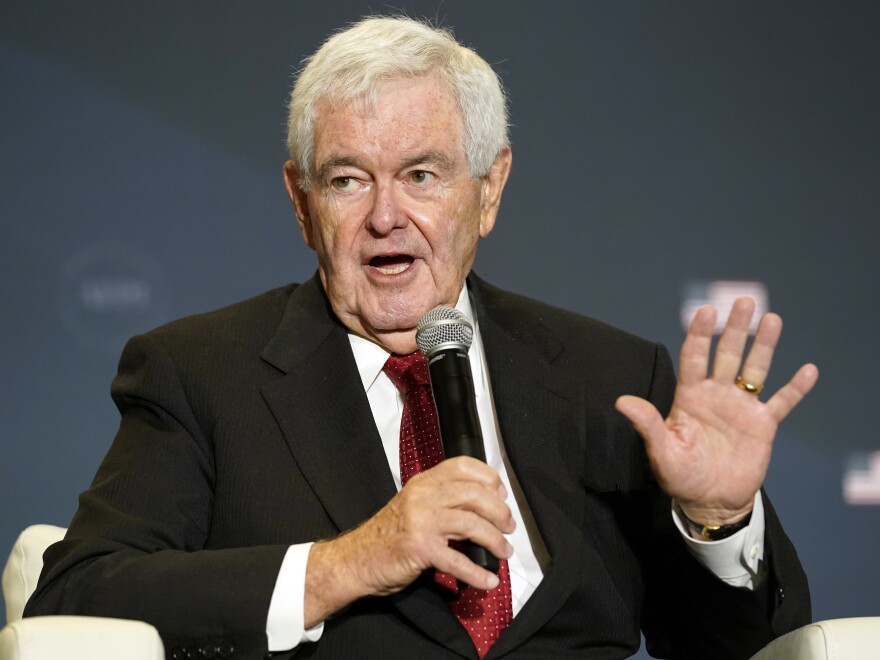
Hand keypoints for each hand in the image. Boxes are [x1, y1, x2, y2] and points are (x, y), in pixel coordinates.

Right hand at [303, 456, 513, 626]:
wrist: (355, 559)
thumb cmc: (388, 535)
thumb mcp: (414, 505)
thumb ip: (441, 499)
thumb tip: (483, 505)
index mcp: (423, 482)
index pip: (462, 466)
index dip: (489, 477)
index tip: (502, 493)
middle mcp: (422, 496)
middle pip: (474, 494)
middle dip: (499, 512)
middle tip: (508, 526)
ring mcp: (421, 521)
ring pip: (471, 523)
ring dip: (495, 540)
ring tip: (504, 550)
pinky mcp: (419, 548)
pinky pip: (458, 561)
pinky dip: (477, 573)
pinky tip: (488, 580)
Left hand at [615, 297, 818, 524]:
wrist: (710, 501)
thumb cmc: (680, 475)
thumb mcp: (661, 451)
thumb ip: (647, 424)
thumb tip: (622, 402)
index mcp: (689, 396)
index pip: (694, 357)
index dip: (699, 334)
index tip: (705, 311)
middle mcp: (716, 395)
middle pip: (726, 354)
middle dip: (734, 328)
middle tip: (743, 300)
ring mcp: (741, 408)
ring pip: (755, 370)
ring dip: (764, 346)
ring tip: (772, 319)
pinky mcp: (763, 426)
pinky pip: (782, 403)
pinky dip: (795, 388)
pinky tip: (809, 370)